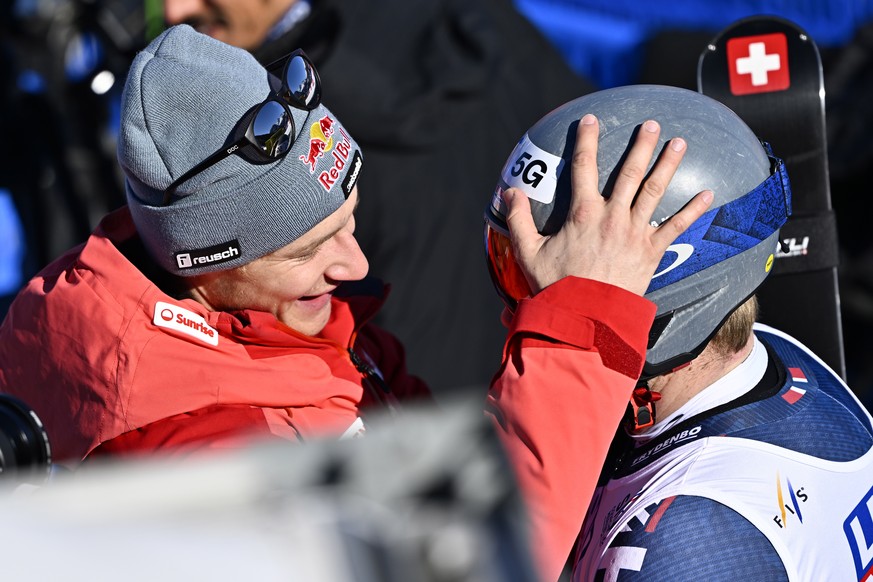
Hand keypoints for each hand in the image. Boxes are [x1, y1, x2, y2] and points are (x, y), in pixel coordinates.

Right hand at [503, 114, 713, 296]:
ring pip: (654, 191)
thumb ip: (519, 219)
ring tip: (679, 143)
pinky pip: (676, 227)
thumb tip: (508, 192)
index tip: (590, 119)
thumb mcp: (528, 252)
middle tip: (651, 124)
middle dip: (641, 145)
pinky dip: (692, 210)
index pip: (583, 167)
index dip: (586, 140)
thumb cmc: (556, 287)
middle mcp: (612, 216)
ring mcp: (634, 233)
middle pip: (629, 172)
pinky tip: (708, 193)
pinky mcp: (651, 253)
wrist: (585, 317)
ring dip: (667, 165)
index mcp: (582, 213)